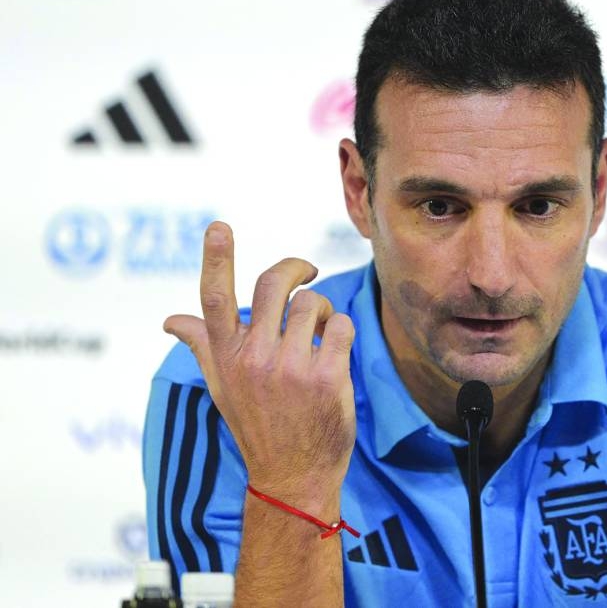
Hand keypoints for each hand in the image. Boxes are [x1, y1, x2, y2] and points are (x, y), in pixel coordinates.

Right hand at [164, 221, 355, 504]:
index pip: (216, 299)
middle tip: (306, 271)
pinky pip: (341, 324)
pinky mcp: (326, 375)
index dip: (216, 258)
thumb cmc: (258, 426)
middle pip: (274, 284)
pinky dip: (341, 332)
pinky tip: (334, 355)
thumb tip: (170, 320)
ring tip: (317, 337)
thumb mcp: (223, 387)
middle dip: (296, 268)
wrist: (294, 477)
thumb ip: (202, 345)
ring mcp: (291, 367)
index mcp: (226, 357)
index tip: (219, 226)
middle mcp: (254, 358)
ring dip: (320, 312)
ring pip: (313, 303)